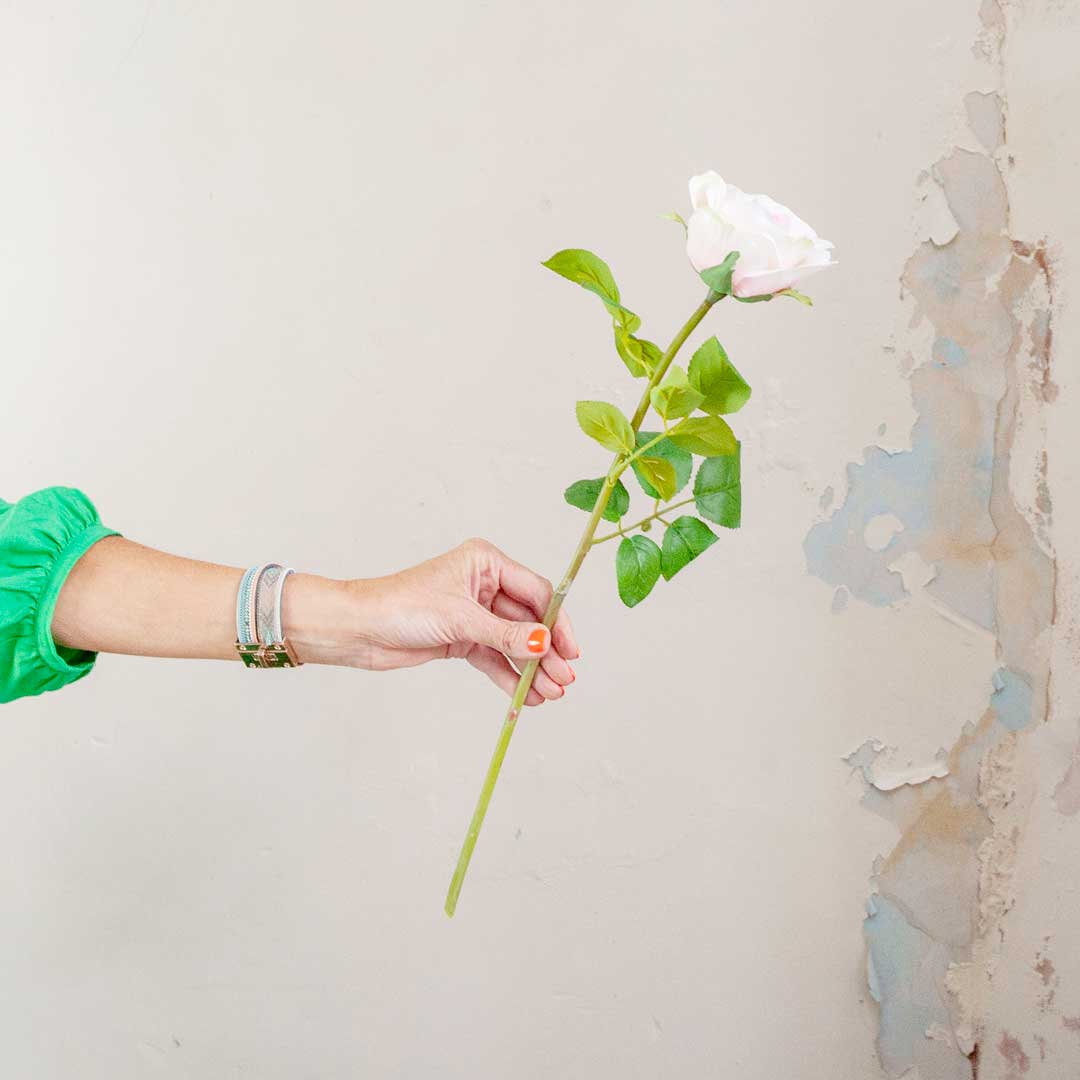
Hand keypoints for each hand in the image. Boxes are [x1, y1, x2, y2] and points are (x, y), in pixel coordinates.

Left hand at [290, 539, 579, 705]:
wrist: (359, 629)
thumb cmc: (401, 606)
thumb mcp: (461, 619)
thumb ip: (506, 635)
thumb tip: (545, 645)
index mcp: (486, 562)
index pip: (537, 591)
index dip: (556, 622)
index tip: (570, 652)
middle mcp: (484, 584)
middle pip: (529, 621)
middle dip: (546, 652)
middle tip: (564, 681)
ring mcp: (474, 613)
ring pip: (514, 643)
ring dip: (531, 669)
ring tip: (549, 695)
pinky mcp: (462, 638)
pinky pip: (494, 658)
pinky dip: (509, 676)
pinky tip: (526, 695)